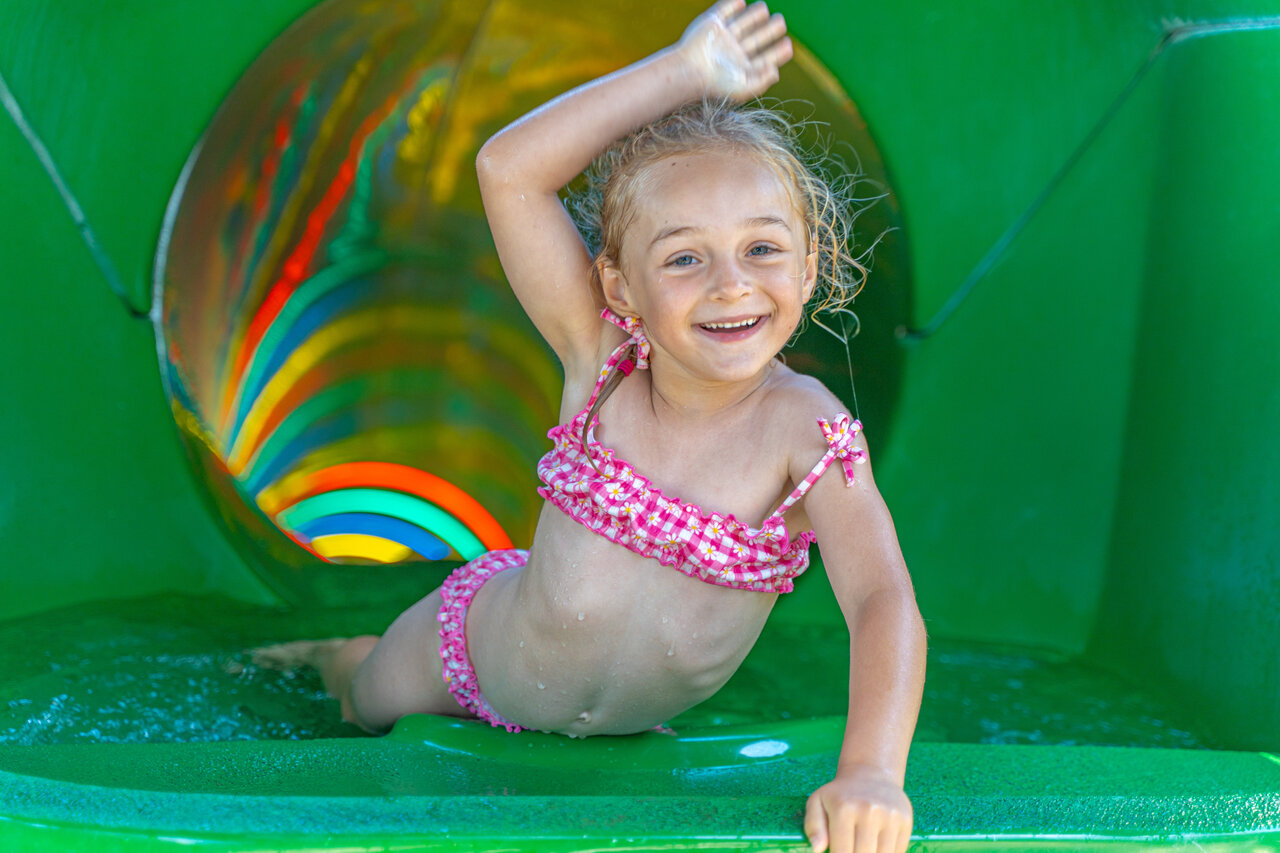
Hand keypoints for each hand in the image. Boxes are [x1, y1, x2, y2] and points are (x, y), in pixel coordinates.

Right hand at [676, 0, 793, 101]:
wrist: (691, 71)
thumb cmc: (716, 84)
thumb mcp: (745, 88)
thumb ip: (763, 81)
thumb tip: (776, 71)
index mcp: (741, 69)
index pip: (764, 58)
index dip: (778, 52)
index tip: (788, 46)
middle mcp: (733, 53)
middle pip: (757, 38)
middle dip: (770, 30)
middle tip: (780, 23)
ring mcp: (722, 38)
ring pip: (743, 23)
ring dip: (755, 15)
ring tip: (764, 10)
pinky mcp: (712, 24)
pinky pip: (724, 10)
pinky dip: (734, 4)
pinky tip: (742, 2)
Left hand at [804, 766, 913, 852]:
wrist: (871, 774)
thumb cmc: (840, 794)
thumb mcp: (817, 802)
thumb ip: (813, 826)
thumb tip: (817, 849)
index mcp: (844, 808)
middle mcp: (869, 811)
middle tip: (849, 850)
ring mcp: (890, 816)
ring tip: (861, 847)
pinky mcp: (905, 821)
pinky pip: (898, 852)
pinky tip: (876, 846)